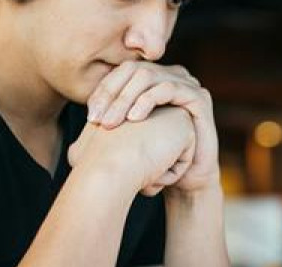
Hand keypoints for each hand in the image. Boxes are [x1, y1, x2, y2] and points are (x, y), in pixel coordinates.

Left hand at [86, 62, 219, 193]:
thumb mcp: (127, 137)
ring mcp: (186, 84)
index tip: (89, 117)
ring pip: (149, 77)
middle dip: (112, 95)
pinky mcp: (199, 96)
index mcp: (153, 80)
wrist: (186, 180)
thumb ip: (110, 122)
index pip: (121, 73)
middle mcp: (170, 76)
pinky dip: (148, 101)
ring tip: (112, 123)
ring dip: (126, 99)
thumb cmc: (155, 160)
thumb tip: (82, 121)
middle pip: (133, 70)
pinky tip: (135, 119)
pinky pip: (169, 89)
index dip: (103, 91)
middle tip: (98, 120)